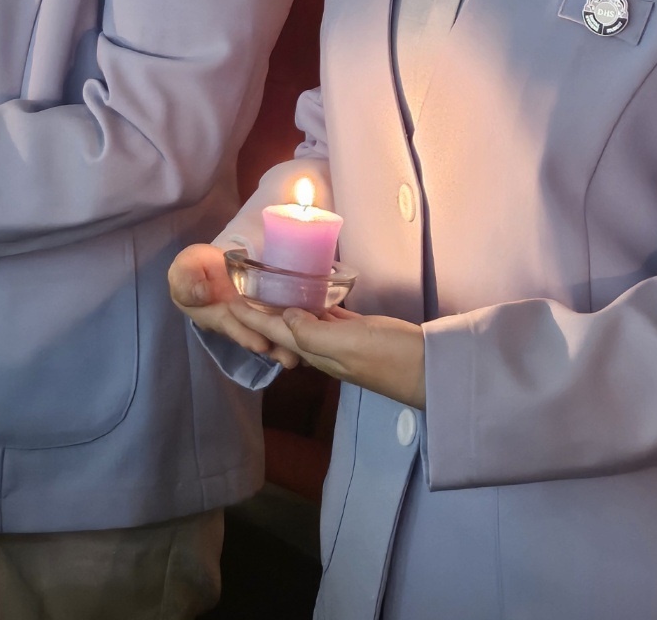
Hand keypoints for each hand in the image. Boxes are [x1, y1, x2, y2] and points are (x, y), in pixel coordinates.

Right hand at [168, 244, 301, 369]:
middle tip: (291, 358)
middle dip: (273, 347)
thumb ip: (188, 281)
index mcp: (214, 315)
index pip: (230, 326)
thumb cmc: (192, 269)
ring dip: (286, 343)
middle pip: (255, 336)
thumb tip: (201, 294)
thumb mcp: (184, 271)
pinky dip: (296, 325)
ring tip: (305, 354)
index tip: (260, 345)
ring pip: (270, 332)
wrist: (204, 266)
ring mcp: (251, 317)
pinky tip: (314, 330)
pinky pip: (280, 317)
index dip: (244, 334)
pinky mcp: (264, 307)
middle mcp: (235, 321)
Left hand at [229, 301, 426, 407]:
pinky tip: (309, 293)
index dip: (251, 317)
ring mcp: (340, 340)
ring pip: (302, 320)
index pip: (274, 331)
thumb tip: (285, 315)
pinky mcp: (357, 331)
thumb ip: (314, 333)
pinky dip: (313, 304)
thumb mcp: (348, 345)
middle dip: (260, 312)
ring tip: (267, 287)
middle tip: (242, 290)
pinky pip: (326, 316)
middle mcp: (323, 347)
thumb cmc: (389, 357)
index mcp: (316, 351)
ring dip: (283, 306)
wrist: (427, 370)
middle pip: (283, 326)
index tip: (228, 300)